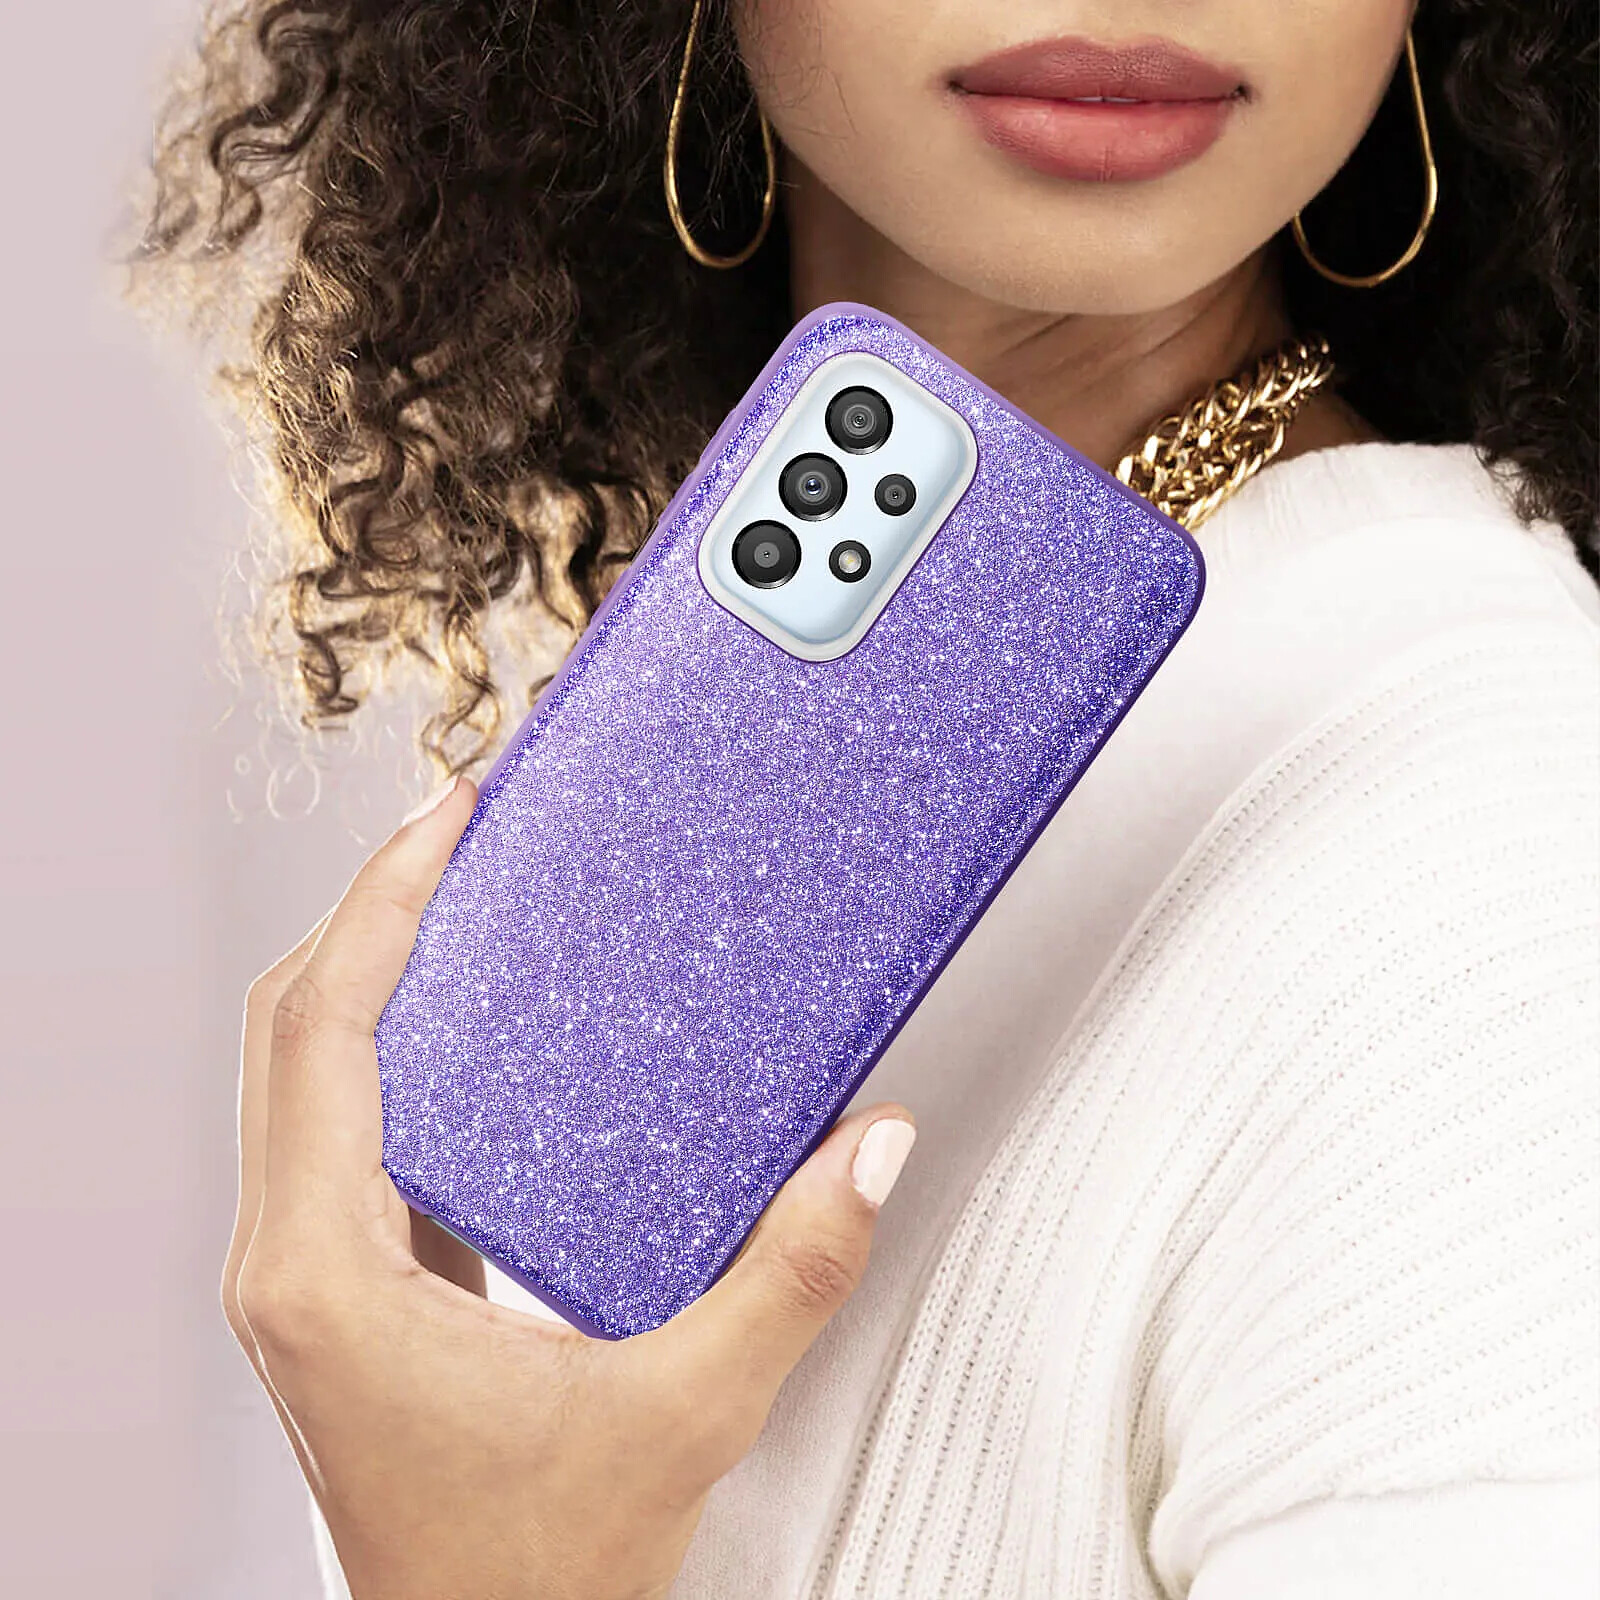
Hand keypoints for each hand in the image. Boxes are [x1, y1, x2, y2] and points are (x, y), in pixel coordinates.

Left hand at [222, 775, 916, 1599]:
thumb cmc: (544, 1574)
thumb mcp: (688, 1416)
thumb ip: (791, 1277)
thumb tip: (873, 1145)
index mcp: (328, 1275)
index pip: (322, 1035)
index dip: (380, 903)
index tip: (446, 815)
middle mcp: (289, 1262)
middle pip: (290, 1030)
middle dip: (369, 906)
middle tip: (462, 820)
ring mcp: (306, 1276)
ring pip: (298, 1073)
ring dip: (367, 965)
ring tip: (458, 885)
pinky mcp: (344, 1286)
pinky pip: (333, 1122)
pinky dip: (381, 1037)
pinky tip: (464, 1012)